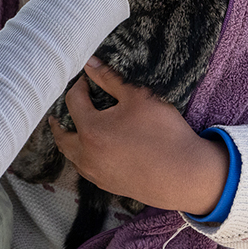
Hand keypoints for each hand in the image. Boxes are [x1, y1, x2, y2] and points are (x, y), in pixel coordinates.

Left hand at [51, 59, 228, 215]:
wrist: (185, 175)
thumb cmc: (163, 132)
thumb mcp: (138, 97)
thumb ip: (109, 78)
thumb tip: (90, 63)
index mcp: (91, 130)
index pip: (73, 101)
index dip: (78, 86)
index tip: (87, 79)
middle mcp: (86, 155)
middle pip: (62, 135)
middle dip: (61, 119)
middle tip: (66, 107)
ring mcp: (95, 173)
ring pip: (72, 155)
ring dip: (70, 139)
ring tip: (76, 126)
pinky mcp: (107, 185)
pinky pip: (85, 168)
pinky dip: (83, 155)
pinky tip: (94, 148)